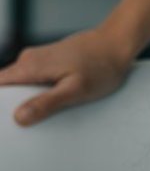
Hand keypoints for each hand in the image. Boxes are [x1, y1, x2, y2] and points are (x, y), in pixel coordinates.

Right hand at [0, 28, 131, 125]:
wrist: (118, 43)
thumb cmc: (102, 66)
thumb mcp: (77, 90)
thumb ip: (47, 103)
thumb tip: (19, 117)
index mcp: (29, 66)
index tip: (4, 123)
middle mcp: (28, 60)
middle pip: (4, 86)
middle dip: (8, 106)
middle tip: (20, 127)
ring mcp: (38, 59)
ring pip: (18, 83)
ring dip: (22, 99)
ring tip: (34, 117)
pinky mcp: (48, 61)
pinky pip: (32, 79)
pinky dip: (34, 92)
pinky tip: (47, 103)